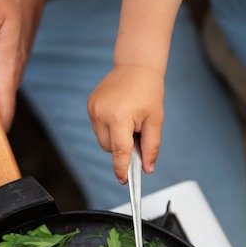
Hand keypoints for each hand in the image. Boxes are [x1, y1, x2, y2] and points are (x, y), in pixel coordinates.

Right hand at [87, 64, 163, 183]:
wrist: (136, 65)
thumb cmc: (148, 91)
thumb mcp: (155, 121)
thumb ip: (151, 147)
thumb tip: (148, 169)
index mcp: (120, 117)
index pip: (119, 151)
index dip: (122, 169)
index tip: (124, 181)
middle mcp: (102, 114)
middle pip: (110, 148)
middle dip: (123, 148)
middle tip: (137, 133)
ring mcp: (93, 109)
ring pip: (103, 140)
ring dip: (115, 138)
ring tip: (128, 121)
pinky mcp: (90, 106)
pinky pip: (98, 128)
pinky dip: (109, 128)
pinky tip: (120, 114)